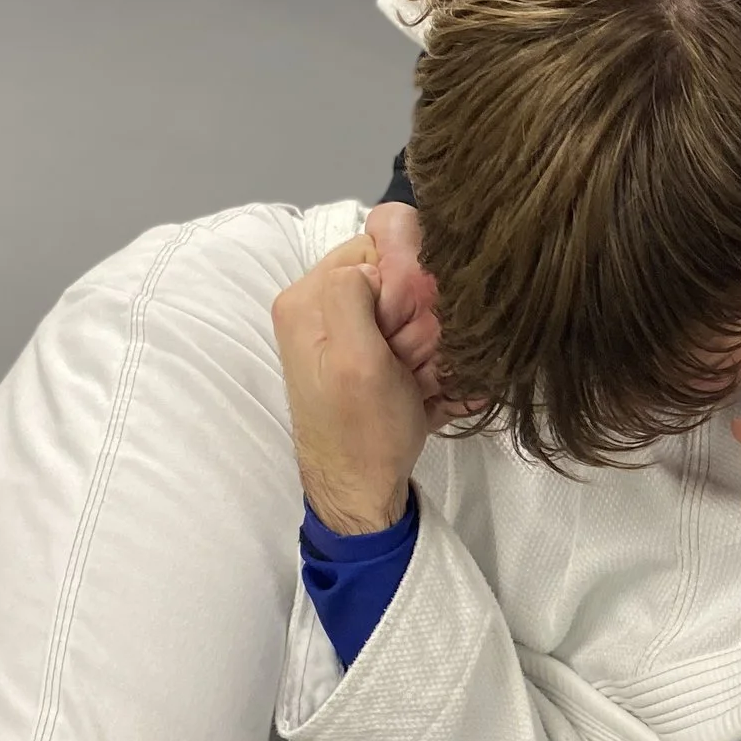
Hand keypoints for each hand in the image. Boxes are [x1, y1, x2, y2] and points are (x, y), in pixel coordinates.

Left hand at [274, 242, 430, 533]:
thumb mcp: (356, 359)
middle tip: (409, 366)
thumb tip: (375, 257)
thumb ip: (353, 292)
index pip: (378, 247)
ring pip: (417, 311)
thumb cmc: (361, 434)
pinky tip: (427, 393)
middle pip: (400, 279)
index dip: (406, 285)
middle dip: (419, 321)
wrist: (362, 493)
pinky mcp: (370, 356)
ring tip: (417, 385)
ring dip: (431, 348)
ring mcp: (347, 332)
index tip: (402, 334)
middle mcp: (322, 307)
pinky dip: (432, 365)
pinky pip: (418, 340)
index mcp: (308, 297)